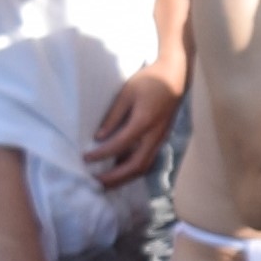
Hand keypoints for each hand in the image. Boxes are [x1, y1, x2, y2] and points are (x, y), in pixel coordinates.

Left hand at [82, 68, 183, 187]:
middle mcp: (154, 136)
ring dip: (124, 178)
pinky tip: (118, 171)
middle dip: (115, 178)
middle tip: (95, 183)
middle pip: (136, 166)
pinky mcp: (160, 139)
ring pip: (143, 167)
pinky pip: (147, 161)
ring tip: (106, 183)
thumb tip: (99, 138)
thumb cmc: (149, 81)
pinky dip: (132, 170)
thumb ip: (113, 116)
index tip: (84, 159)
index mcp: (144, 122)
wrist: (175, 77)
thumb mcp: (126, 93)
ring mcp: (160, 139)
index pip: (119, 145)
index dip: (101, 154)